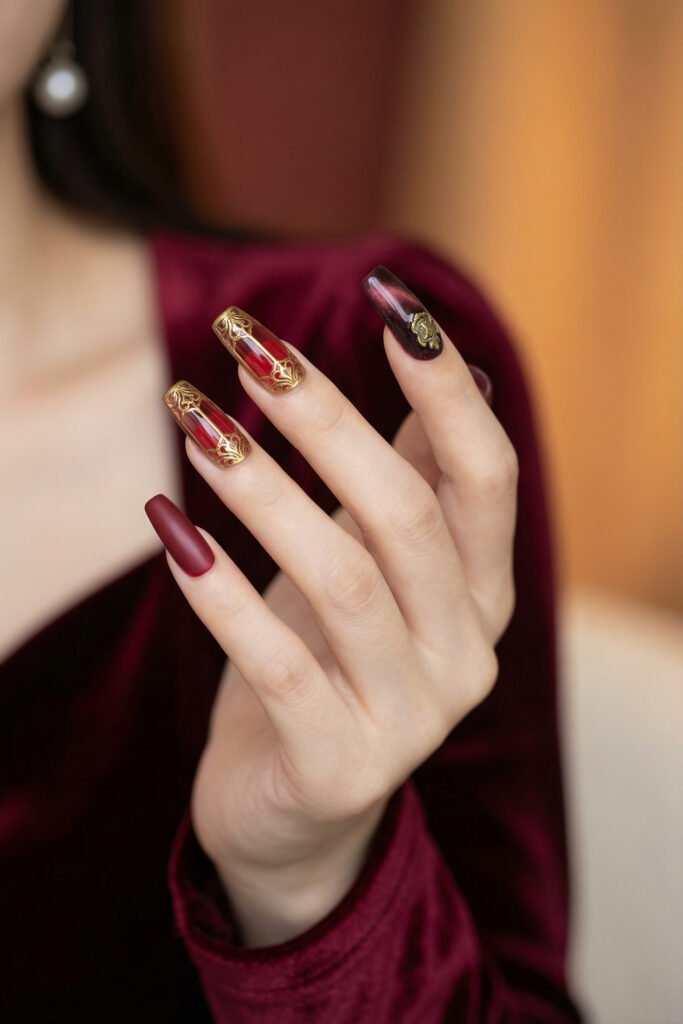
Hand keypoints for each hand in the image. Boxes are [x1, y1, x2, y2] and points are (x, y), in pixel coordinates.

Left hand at [149, 273, 517, 945]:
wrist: (297, 811)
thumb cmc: (331, 660)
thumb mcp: (375, 563)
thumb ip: (412, 475)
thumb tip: (441, 359)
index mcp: (482, 594)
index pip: (487, 475)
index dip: (445, 388)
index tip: (390, 302)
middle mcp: (464, 654)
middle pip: (407, 516)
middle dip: (326, 420)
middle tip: (246, 347)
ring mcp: (409, 719)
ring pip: (343, 583)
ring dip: (263, 490)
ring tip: (195, 421)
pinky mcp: (337, 767)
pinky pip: (278, 667)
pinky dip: (220, 595)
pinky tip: (169, 529)